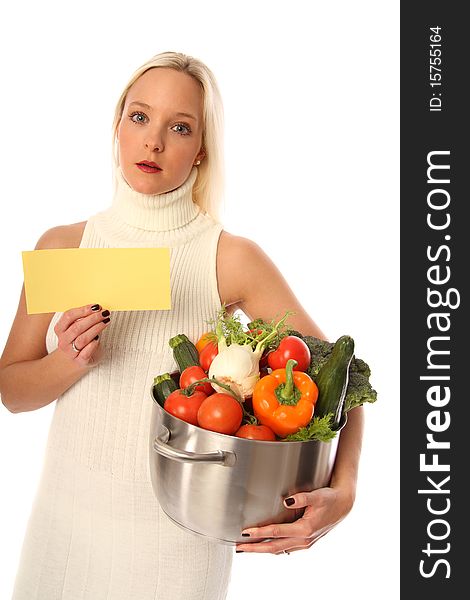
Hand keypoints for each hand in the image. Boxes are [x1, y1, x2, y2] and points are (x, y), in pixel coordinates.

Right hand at [55, 303, 110, 368]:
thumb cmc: (79, 339)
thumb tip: (98, 308)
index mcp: (60, 329)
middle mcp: (63, 341)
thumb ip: (84, 318)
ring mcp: (70, 352)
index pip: (68, 316)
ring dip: (96, 328)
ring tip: (106, 321)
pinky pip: (87, 352)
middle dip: (92, 318)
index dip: (83, 310)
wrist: (76, 360)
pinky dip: (94, 344)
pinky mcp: (80, 361)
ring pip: (83, 339)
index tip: (96, 306)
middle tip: (104, 313)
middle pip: (76, 327)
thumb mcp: (78, 327)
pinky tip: (99, 338)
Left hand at [235, 484, 353, 554]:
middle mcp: (303, 540)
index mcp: (304, 530)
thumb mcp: (317, 495)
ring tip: (248, 547)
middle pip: (274, 547)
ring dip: (262, 549)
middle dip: (255, 548)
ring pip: (279, 549)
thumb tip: (287, 500)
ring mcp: (304, 543)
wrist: (343, 505)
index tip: (246, 533)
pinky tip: (266, 545)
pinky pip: (285, 548)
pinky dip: (273, 547)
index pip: (276, 533)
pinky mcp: (305, 541)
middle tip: (240, 547)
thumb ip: (302, 497)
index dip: (260, 533)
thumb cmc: (330, 499)